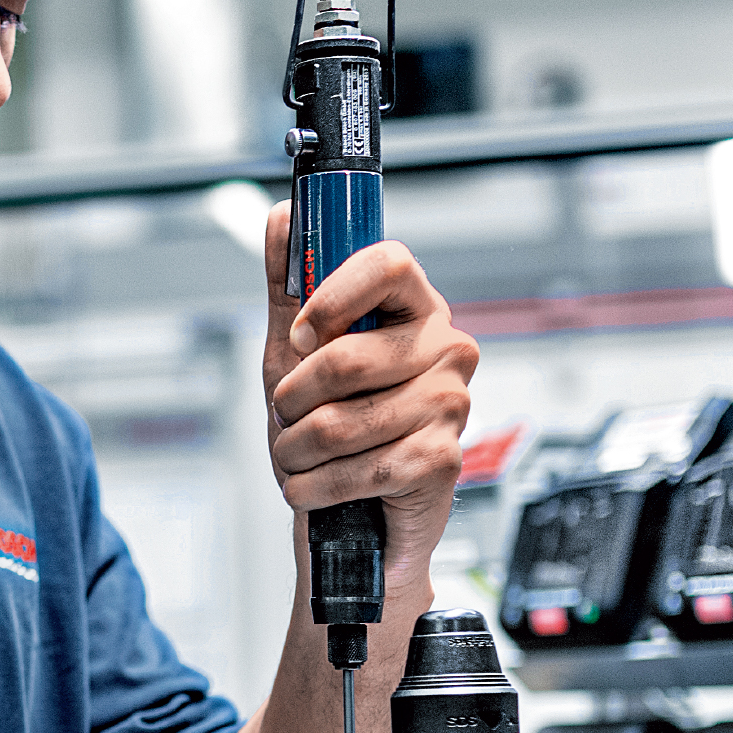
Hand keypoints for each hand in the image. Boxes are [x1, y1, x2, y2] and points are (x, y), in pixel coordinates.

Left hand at [256, 205, 480, 595]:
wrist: (353, 516)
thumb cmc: (329, 428)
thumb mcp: (295, 352)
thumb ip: (290, 285)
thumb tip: (281, 217)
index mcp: (415, 309)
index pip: (390, 263)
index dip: (334, 296)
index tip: (301, 333)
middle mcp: (445, 348)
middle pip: (349, 356)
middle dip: (293, 398)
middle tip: (288, 415)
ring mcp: (450, 404)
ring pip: (342, 420)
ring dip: (296, 449)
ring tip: (300, 455)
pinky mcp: (443, 459)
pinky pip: (359, 467)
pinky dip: (316, 484)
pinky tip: (314, 486)